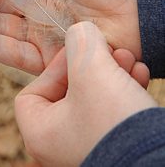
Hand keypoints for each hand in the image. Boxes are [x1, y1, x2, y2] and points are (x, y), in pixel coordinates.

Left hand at [15, 22, 156, 166]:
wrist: (156, 159)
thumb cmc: (113, 121)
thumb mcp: (91, 71)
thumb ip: (80, 43)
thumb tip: (79, 31)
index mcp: (41, 132)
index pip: (33, 91)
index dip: (55, 66)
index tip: (78, 53)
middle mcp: (60, 142)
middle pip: (67, 90)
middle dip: (92, 64)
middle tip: (110, 51)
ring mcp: (87, 143)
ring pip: (93, 96)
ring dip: (112, 72)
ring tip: (129, 60)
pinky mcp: (112, 142)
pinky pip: (111, 109)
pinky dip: (123, 88)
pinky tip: (140, 74)